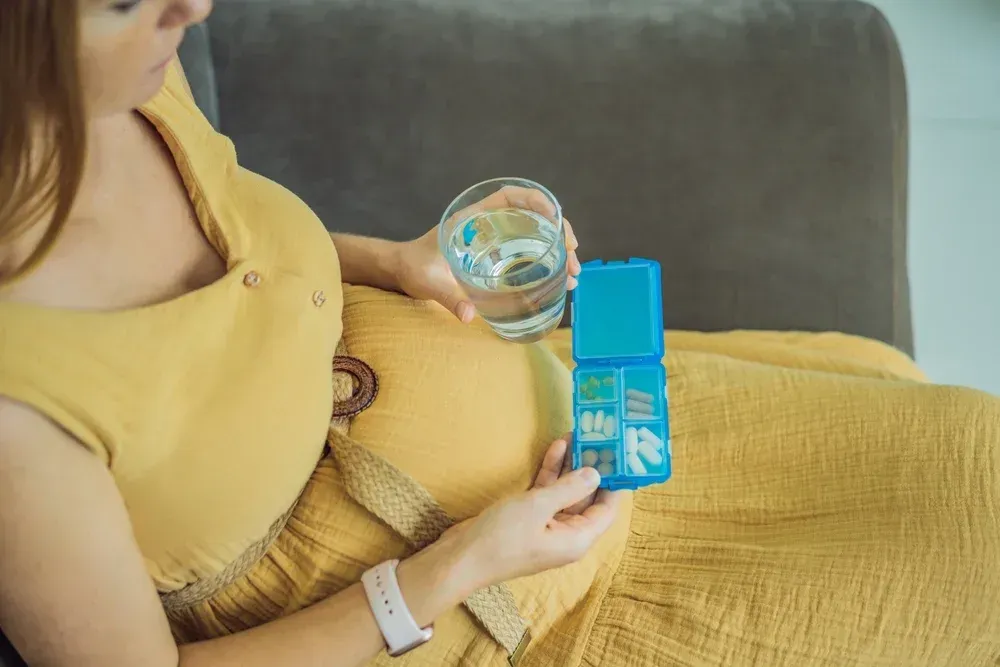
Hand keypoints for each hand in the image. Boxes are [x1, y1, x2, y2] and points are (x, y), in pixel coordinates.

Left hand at [394, 186, 582, 322]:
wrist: (402, 272)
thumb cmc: (413, 268)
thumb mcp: (428, 282)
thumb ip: (448, 297)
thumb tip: (468, 315)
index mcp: (472, 219)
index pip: (509, 197)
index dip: (535, 200)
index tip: (554, 215)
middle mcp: (487, 225)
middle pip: (531, 217)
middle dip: (558, 232)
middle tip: (573, 255)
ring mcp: (494, 240)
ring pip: (535, 236)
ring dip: (557, 250)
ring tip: (573, 273)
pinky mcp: (496, 256)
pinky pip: (528, 253)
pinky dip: (547, 263)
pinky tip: (561, 280)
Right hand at [437, 436, 622, 592]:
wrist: (460, 558)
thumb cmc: (502, 537)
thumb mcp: (538, 507)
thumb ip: (569, 488)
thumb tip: (596, 474)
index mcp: (577, 539)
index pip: (607, 510)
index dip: (615, 483)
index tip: (620, 456)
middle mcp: (566, 534)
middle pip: (587, 498)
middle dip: (591, 468)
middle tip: (600, 437)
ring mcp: (546, 526)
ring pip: (565, 492)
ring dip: (570, 465)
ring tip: (578, 435)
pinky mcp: (528, 519)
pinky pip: (547, 493)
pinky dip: (550, 473)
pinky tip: (556, 448)